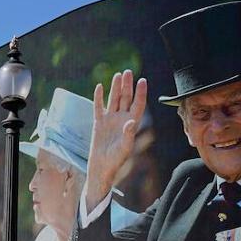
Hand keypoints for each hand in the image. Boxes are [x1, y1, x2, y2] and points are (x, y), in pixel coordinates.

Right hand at [85, 69, 147, 208]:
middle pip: (126, 99)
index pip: (137, 105)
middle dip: (127, 86)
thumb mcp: (124, 148)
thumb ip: (128, 134)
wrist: (101, 167)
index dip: (140, 93)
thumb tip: (131, 121)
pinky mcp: (98, 123)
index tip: (142, 81)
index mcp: (131, 124)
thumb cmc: (116, 160)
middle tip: (128, 72)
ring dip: (116, 88)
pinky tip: (99, 87)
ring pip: (113, 100)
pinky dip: (98, 97)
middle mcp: (121, 119)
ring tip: (118, 75)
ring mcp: (110, 120)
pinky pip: (98, 107)